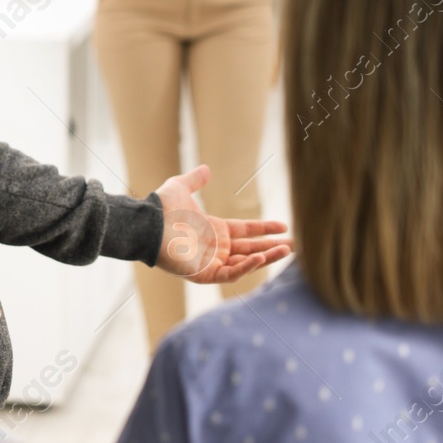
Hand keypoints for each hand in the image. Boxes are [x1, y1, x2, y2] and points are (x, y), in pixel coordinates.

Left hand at [152, 164, 292, 282]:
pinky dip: (246, 267)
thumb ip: (195, 180)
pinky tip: (260, 257)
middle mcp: (215, 248)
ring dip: (266, 257)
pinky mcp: (205, 274)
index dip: (264, 229)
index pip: (245, 231)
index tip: (284, 226)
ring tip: (286, 250)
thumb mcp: (181, 188)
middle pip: (250, 248)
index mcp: (214, 230)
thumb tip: (207, 169)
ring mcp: (211, 262)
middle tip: (293, 244)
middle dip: (272, 247)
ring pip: (245, 262)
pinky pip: (231, 273)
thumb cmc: (162, 208)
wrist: (148, 223)